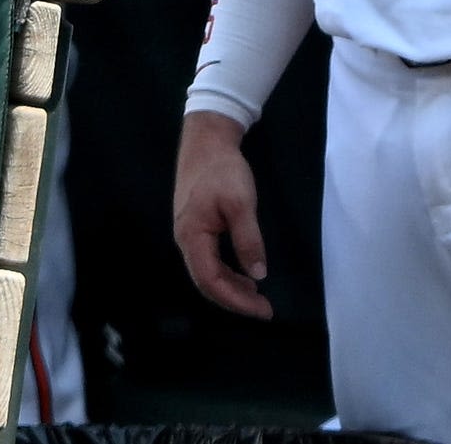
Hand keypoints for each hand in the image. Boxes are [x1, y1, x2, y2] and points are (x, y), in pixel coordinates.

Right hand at [173, 110, 272, 318]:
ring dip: (232, 287)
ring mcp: (189, 235)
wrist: (206, 141)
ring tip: (257, 296)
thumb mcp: (240, 203)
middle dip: (235, 299)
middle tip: (264, 309)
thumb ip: (248, 239)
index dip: (236, 300)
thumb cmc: (223, 170)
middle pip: (207, 282)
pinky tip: (244, 273)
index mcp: (192, 238)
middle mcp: (186, 241)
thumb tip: (258, 273)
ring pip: (208, 272)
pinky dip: (227, 272)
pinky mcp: (196, 228)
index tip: (261, 310)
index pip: (211, 281)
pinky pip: (210, 260)